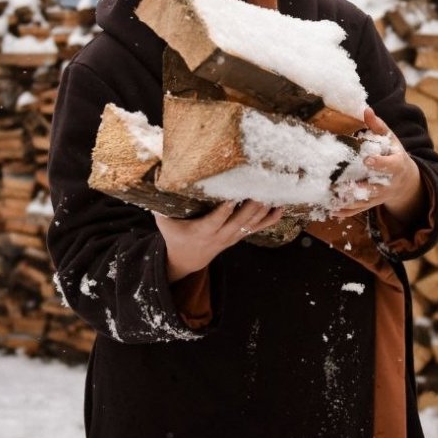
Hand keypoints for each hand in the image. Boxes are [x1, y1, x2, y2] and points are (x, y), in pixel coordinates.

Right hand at [154, 200, 284, 282]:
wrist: (188, 259)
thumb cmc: (175, 235)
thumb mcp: (164, 222)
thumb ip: (161, 204)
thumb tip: (156, 179)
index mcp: (202, 231)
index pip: (215, 220)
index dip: (224, 210)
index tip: (232, 197)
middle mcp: (220, 235)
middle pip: (239, 221)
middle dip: (251, 205)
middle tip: (261, 187)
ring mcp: (233, 236)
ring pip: (251, 224)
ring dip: (263, 209)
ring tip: (274, 192)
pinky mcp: (239, 236)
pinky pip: (258, 228)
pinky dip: (270, 219)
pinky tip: (281, 208)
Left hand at [331, 108, 424, 225]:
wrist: (405, 181)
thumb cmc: (394, 154)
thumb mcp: (391, 139)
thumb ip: (378, 126)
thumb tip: (366, 109)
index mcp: (396, 165)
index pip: (389, 165)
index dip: (379, 163)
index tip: (367, 160)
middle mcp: (388, 183)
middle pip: (374, 187)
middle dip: (360, 188)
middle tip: (343, 186)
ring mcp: (379, 195)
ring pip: (364, 201)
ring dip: (349, 202)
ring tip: (333, 200)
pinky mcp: (371, 203)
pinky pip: (359, 210)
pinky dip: (346, 212)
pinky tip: (332, 211)